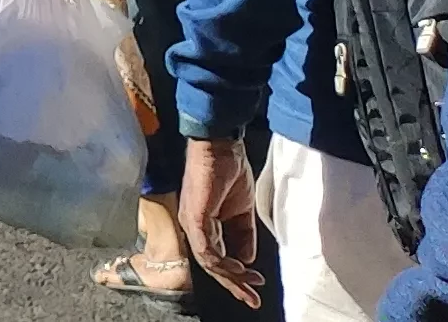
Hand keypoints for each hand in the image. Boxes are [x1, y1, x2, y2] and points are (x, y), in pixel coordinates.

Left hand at [180, 136, 264, 308]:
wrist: (222, 148)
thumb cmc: (230, 172)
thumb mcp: (243, 212)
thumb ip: (244, 236)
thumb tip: (247, 261)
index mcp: (206, 225)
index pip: (218, 259)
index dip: (237, 276)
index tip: (255, 288)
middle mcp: (195, 227)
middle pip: (213, 266)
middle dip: (234, 285)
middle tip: (252, 299)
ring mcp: (193, 223)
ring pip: (209, 262)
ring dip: (232, 276)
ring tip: (251, 283)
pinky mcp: (195, 217)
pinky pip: (206, 248)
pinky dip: (223, 261)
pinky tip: (239, 268)